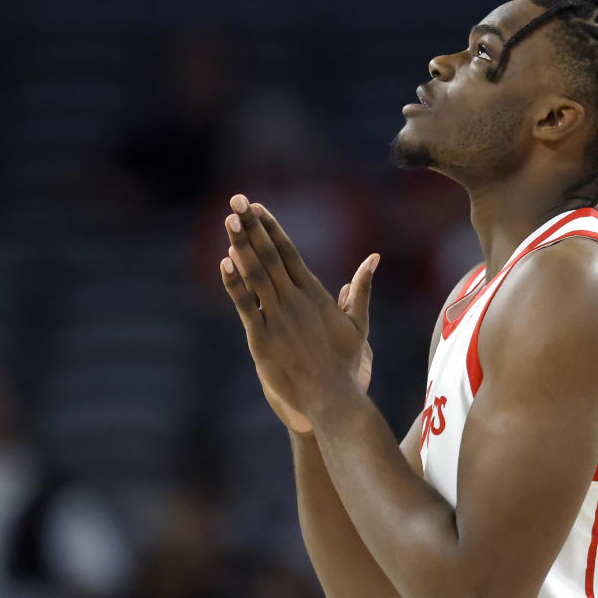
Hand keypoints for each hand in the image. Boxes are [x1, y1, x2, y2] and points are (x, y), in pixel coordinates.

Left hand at [219, 195, 377, 431]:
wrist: (333, 399)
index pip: (289, 253)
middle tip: (237, 199)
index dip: (272, 229)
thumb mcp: (357, 324)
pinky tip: (224, 263)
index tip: (258, 208)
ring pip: (257, 275)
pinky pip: (246, 306)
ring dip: (242, 246)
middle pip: (270, 256)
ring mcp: (278, 319)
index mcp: (315, 295)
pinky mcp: (263, 340)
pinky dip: (235, 285)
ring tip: (229, 220)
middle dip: (252, 226)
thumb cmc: (345, 365)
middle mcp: (295, 301)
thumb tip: (373, 258)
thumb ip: (361, 289)